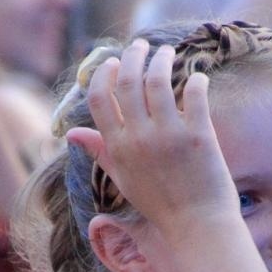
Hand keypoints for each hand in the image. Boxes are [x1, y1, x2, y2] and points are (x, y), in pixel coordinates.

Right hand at [66, 40, 235, 227]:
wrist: (196, 226)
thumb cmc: (159, 204)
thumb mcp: (122, 178)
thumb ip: (100, 150)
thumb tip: (72, 134)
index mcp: (118, 147)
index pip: (100, 98)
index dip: (104, 73)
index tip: (113, 61)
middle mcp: (139, 138)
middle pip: (128, 81)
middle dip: (133, 55)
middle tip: (142, 45)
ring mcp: (169, 136)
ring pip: (158, 81)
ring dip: (161, 60)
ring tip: (165, 53)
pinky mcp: (199, 137)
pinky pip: (195, 95)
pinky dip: (196, 81)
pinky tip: (198, 77)